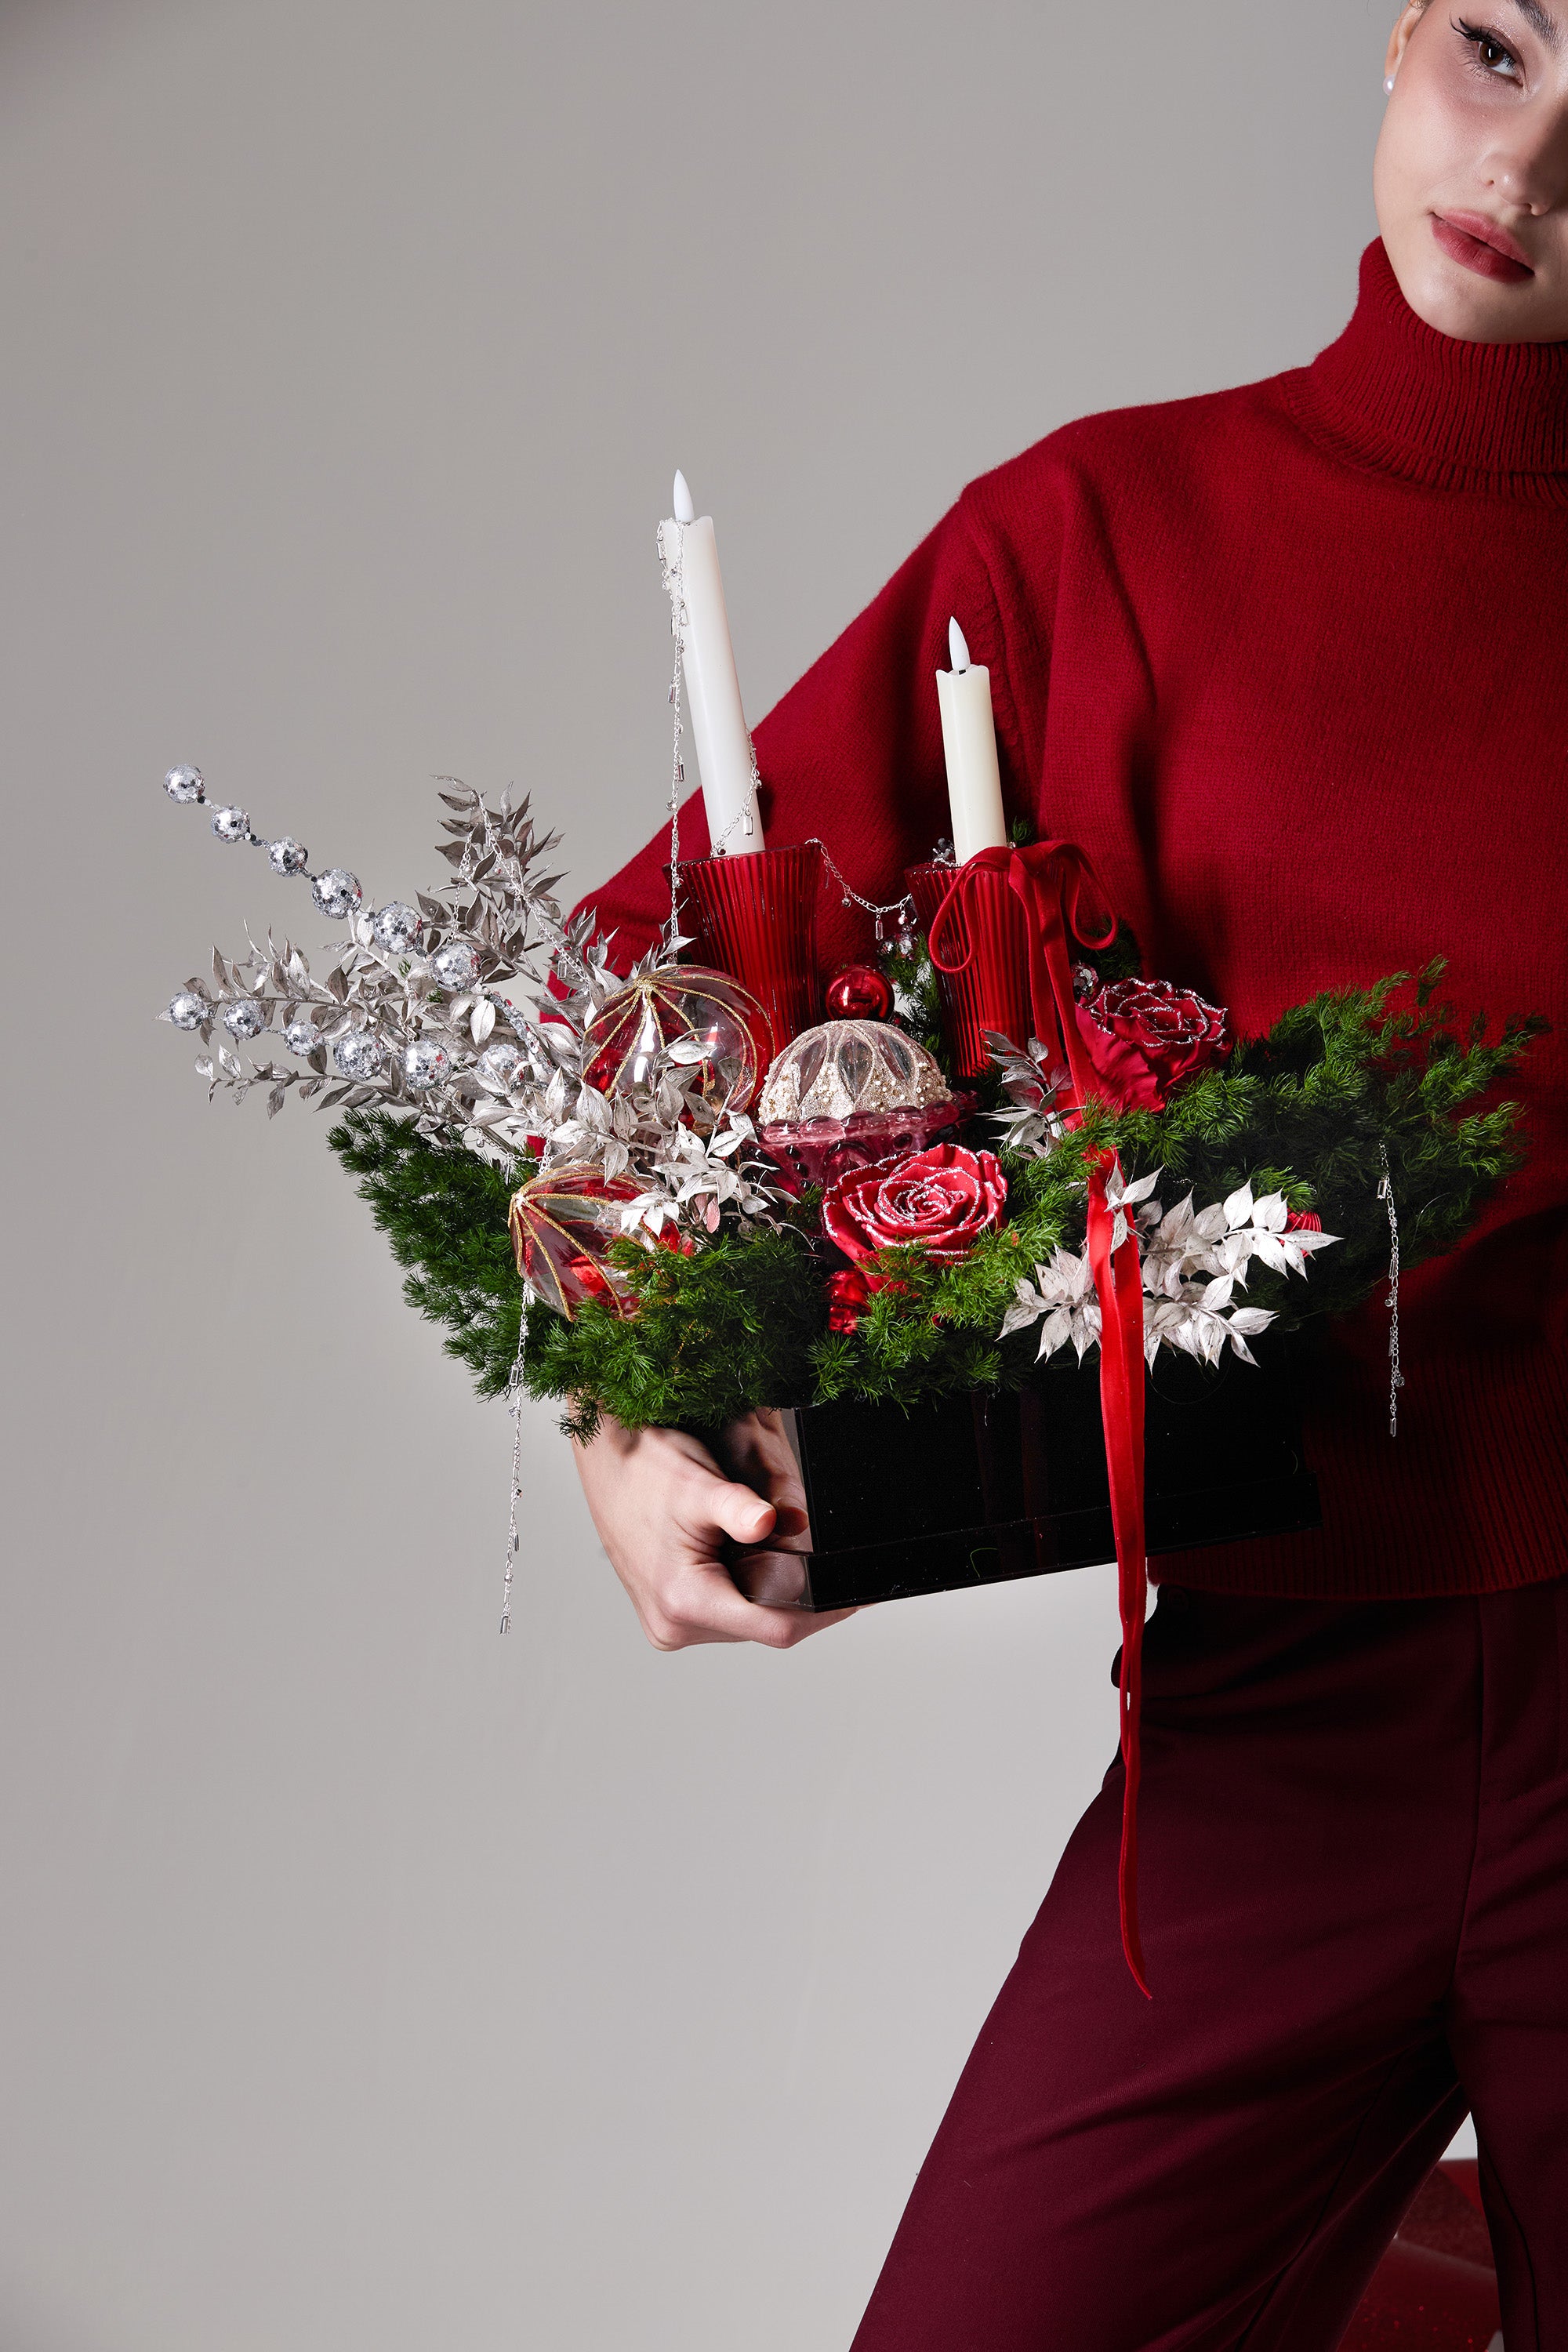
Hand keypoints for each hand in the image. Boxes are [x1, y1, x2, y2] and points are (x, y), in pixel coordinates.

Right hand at [572, 1413, 855, 1650]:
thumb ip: (740, 1509)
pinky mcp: (671, 1613)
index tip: (855, 1593)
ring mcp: (671, 1624)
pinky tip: (744, 1553)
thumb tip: (781, 1522)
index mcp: (683, 1603)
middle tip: (811, 1551)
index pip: (777, 1627)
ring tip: (766, 1543)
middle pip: (765, 1626)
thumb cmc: (644, 1468)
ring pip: (749, 1619)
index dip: (824, 1611)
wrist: (605, 1461)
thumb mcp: (699, 1485)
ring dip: (769, 1590)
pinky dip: (747, 1586)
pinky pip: (729, 1610)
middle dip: (795, 1593)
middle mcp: (674, 1625)